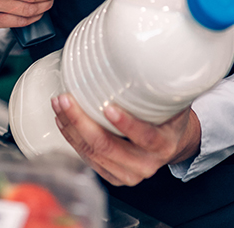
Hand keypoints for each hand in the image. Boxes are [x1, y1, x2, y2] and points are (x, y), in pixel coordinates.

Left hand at [51, 94, 201, 186]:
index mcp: (164, 144)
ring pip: (93, 153)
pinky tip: (63, 123)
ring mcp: (128, 174)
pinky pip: (88, 159)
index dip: (126, 124)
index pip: (145, 137)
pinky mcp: (113, 176)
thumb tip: (149, 56)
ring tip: (59, 105)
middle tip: (66, 99)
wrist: (173, 143)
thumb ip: (162, 86)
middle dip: (81, 122)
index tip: (108, 107)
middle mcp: (146, 164)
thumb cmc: (171, 118)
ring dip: (71, 128)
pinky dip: (73, 140)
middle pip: (108, 147)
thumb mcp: (174, 102)